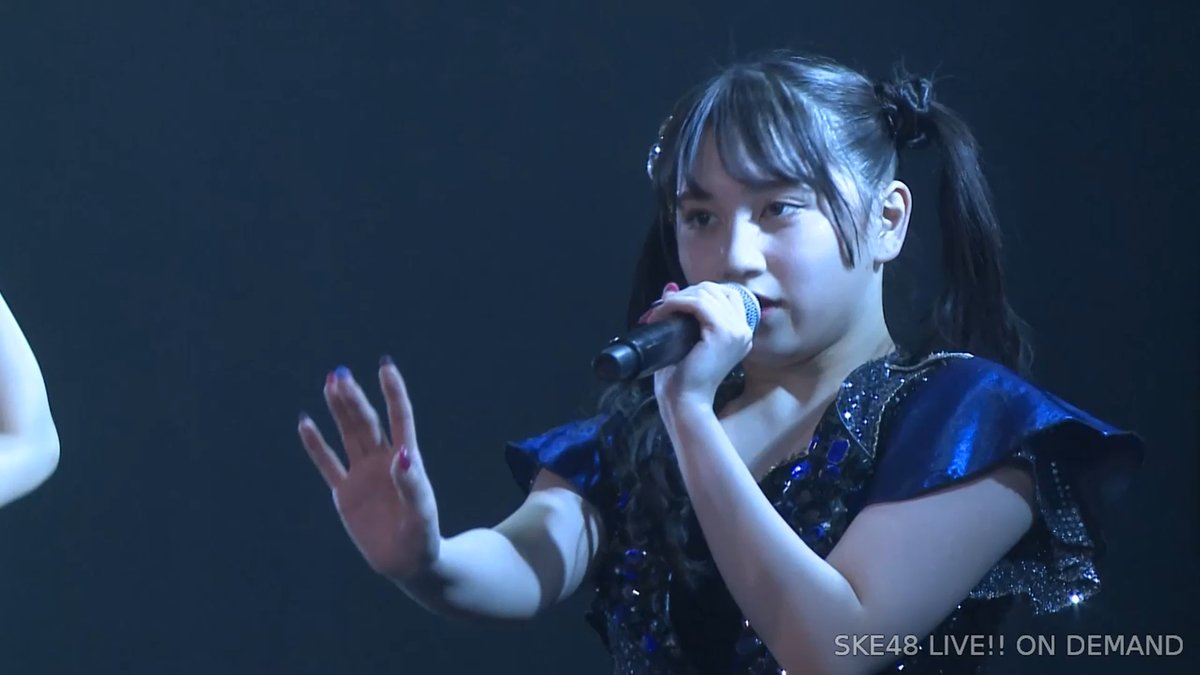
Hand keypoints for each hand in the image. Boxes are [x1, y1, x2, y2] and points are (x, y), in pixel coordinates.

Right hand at [298, 358, 439, 580]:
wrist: (407, 563)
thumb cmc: (423, 538)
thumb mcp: (422, 515)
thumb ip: (413, 486)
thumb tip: (404, 456)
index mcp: (406, 462)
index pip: (399, 420)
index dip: (393, 393)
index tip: (386, 367)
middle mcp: (383, 462)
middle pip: (367, 423)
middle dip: (355, 399)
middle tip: (340, 374)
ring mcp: (362, 475)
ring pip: (348, 435)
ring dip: (339, 410)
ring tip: (330, 383)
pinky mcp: (345, 493)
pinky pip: (327, 464)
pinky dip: (316, 445)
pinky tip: (306, 422)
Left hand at [644, 281, 753, 406]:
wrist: (685, 401)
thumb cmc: (683, 377)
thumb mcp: (684, 338)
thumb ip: (682, 314)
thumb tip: (669, 288)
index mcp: (740, 332)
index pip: (726, 294)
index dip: (699, 293)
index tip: (676, 304)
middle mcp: (744, 329)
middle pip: (716, 290)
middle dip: (687, 293)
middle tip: (664, 307)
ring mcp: (736, 330)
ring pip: (706, 294)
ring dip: (678, 298)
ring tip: (659, 312)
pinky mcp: (722, 332)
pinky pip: (698, 303)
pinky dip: (676, 303)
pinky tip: (662, 312)